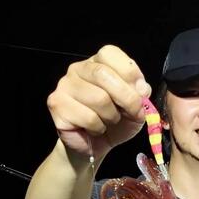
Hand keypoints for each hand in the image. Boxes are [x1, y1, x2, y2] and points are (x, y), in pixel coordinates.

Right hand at [46, 45, 152, 162]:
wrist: (95, 145)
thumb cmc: (116, 122)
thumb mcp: (136, 106)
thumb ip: (140, 93)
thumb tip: (142, 88)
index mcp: (97, 63)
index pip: (109, 53)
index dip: (130, 73)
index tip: (140, 92)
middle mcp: (78, 69)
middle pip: (103, 74)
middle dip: (126, 98)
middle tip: (131, 113)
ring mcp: (64, 86)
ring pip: (98, 98)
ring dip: (112, 116)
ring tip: (108, 121)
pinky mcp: (56, 105)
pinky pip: (88, 117)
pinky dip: (99, 128)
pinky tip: (94, 129)